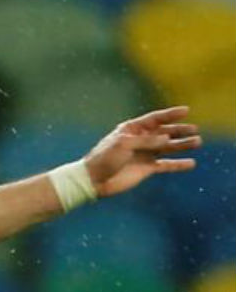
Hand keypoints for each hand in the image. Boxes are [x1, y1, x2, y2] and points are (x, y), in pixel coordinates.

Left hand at [84, 106, 201, 197]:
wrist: (94, 180)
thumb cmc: (104, 158)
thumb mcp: (124, 144)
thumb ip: (146, 141)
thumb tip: (167, 139)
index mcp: (132, 129)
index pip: (154, 119)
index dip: (170, 114)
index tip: (186, 111)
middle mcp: (140, 140)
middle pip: (164, 132)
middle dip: (179, 130)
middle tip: (194, 129)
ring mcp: (144, 155)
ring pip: (168, 147)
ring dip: (182, 145)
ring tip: (197, 142)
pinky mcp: (146, 169)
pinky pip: (166, 165)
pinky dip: (178, 164)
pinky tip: (190, 163)